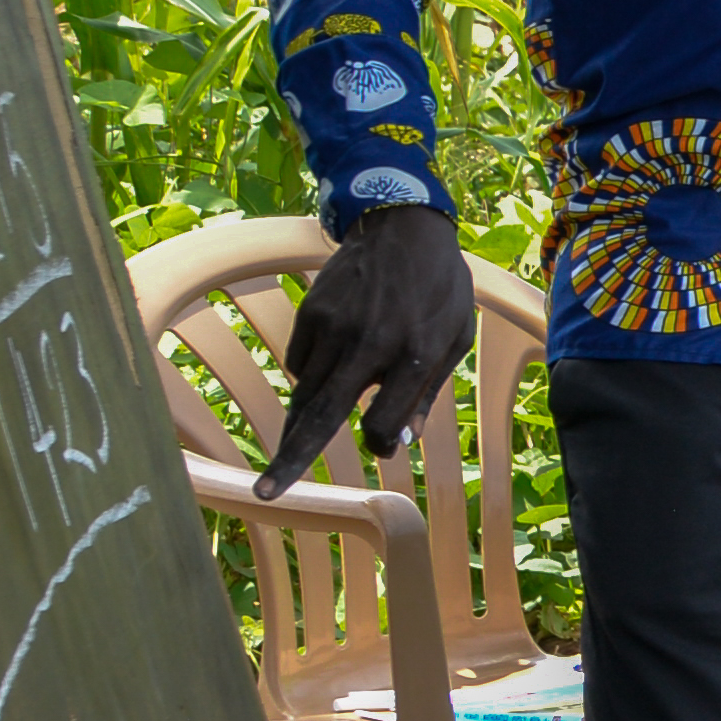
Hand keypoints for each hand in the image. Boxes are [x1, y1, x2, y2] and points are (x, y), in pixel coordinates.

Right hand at [259, 206, 473, 491]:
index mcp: (414, 355)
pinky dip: (311, 375)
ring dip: (296, 427)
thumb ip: (427, 393)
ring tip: (286, 456)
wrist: (405, 228)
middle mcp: (370, 344)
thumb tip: (400, 444)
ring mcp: (335, 327)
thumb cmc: (441, 290)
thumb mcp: (453, 340)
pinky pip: (299, 362)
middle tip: (266, 493)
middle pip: (322, 414)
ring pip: (306, 392)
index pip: (378, 421)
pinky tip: (333, 360)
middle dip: (292, 459)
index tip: (381, 445)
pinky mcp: (311, 313)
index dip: (378, 441)